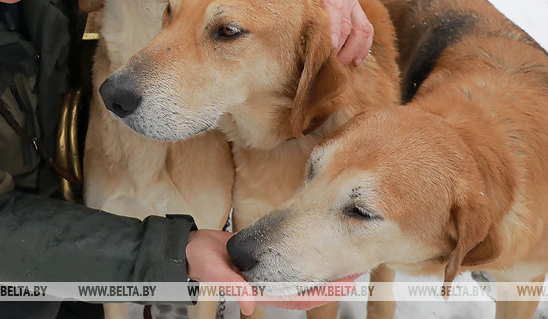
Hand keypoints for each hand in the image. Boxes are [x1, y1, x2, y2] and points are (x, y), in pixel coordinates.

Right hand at [185, 230, 340, 314]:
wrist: (190, 247)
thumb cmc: (198, 261)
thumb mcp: (213, 272)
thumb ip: (231, 287)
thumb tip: (250, 304)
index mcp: (258, 291)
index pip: (295, 296)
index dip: (319, 292)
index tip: (342, 285)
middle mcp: (267, 283)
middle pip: (305, 286)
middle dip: (329, 279)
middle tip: (356, 267)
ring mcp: (267, 270)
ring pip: (301, 272)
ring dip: (322, 266)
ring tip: (347, 255)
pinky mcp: (266, 257)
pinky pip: (291, 259)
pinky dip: (307, 253)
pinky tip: (321, 242)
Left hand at [267, 0, 373, 65]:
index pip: (334, 6)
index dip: (333, 29)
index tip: (329, 47)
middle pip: (347, 23)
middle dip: (339, 46)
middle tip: (326, 65)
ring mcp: (352, 2)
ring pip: (361, 29)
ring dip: (352, 50)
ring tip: (337, 67)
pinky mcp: (356, 11)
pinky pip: (366, 30)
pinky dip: (362, 47)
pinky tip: (353, 62)